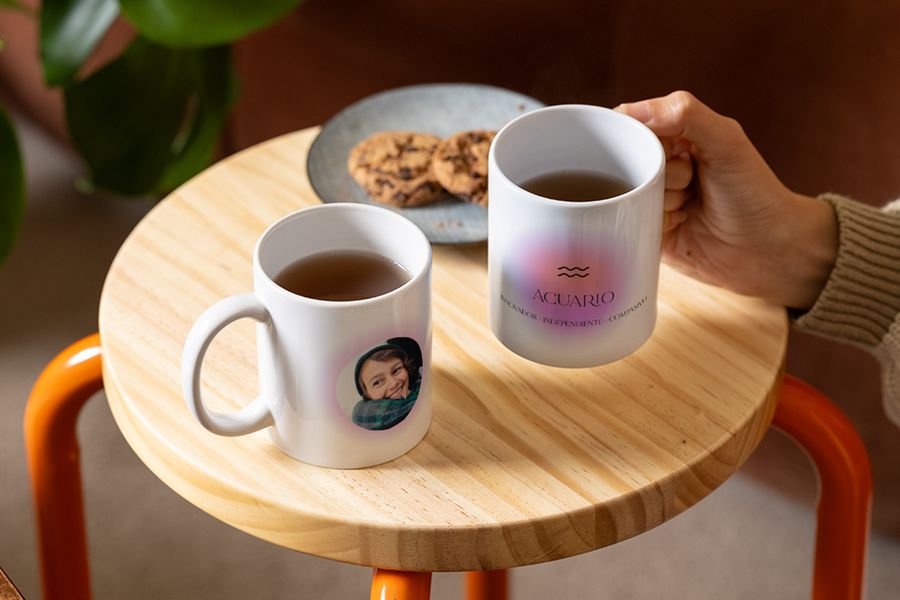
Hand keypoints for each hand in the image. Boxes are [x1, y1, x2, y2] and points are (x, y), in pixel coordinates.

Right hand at [615, 91, 836, 308]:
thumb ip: (685, 114)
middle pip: (626, 160)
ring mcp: (652, 199)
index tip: (663, 150)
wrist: (767, 251)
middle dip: (657, 173)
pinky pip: (627, 222)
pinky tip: (679, 224)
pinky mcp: (646, 230)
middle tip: (688, 182)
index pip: (631, 124)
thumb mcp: (727, 142)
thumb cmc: (755, 193)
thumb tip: (631, 112)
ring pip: (627, 192)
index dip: (638, 137)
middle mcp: (660, 165)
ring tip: (688, 206)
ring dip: (659, 200)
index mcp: (676, 135)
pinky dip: (651, 222)